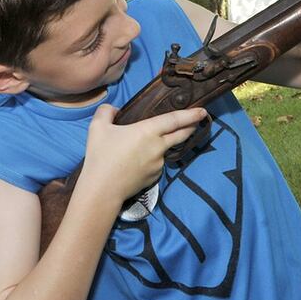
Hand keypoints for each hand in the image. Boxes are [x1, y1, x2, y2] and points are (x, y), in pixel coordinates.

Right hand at [80, 103, 207, 204]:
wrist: (102, 189)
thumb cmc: (100, 156)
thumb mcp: (97, 127)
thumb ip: (107, 111)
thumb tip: (115, 110)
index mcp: (148, 131)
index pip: (174, 119)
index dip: (190, 114)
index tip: (203, 111)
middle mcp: (158, 147)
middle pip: (181, 134)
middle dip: (191, 126)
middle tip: (198, 120)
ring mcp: (159, 164)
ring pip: (166, 150)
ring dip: (165, 144)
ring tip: (149, 144)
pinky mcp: (155, 177)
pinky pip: (157, 164)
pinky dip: (153, 159)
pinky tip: (139, 161)